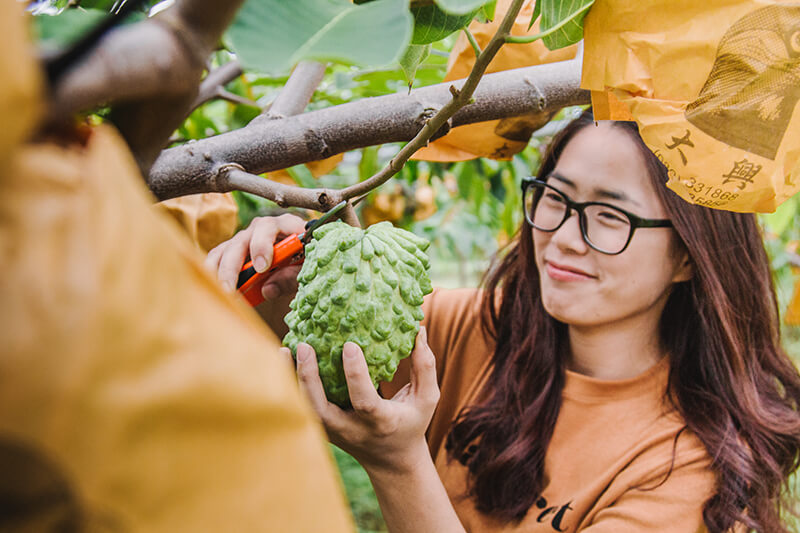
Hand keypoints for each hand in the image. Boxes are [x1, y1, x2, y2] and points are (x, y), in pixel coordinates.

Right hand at [205, 213, 305, 299]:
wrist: (304, 255)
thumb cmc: (309, 259)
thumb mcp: (306, 269)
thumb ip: (291, 277)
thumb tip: (267, 290)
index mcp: (285, 224)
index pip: (268, 227)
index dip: (262, 246)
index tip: (262, 268)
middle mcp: (262, 227)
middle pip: (241, 240)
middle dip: (234, 266)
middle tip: (231, 288)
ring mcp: (246, 237)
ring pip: (225, 250)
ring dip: (219, 271)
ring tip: (220, 292)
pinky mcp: (234, 249)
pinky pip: (218, 258)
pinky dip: (213, 273)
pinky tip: (213, 289)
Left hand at [282, 327, 440, 473]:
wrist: (391, 462)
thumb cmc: (411, 423)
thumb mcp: (426, 399)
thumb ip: (424, 365)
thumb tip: (418, 329)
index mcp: (380, 422)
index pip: (364, 401)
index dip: (355, 374)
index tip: (349, 345)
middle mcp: (351, 430)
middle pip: (321, 409)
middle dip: (309, 378)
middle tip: (304, 346)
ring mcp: (333, 432)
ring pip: (304, 408)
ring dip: (292, 379)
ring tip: (285, 349)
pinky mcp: (322, 428)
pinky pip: (301, 404)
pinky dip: (291, 383)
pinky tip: (285, 357)